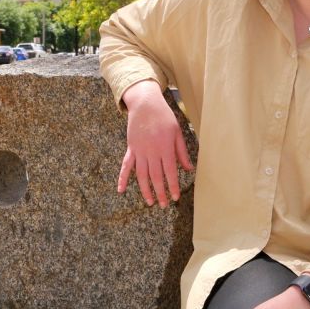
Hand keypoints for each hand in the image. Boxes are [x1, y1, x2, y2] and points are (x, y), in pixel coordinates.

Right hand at [118, 80, 193, 206]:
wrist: (145, 103)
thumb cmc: (164, 116)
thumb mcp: (177, 132)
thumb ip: (182, 151)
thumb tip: (189, 168)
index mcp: (165, 148)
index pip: (170, 172)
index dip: (172, 186)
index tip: (175, 197)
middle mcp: (152, 152)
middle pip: (156, 177)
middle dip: (160, 192)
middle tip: (164, 205)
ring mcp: (139, 151)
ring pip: (141, 175)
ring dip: (145, 190)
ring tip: (150, 202)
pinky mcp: (131, 149)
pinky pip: (125, 166)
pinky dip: (122, 178)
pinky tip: (120, 190)